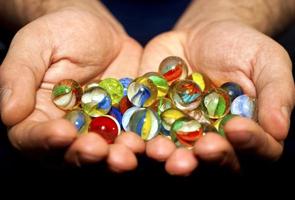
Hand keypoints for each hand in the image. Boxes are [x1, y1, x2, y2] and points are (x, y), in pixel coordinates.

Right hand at [0, 6, 144, 171]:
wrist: (99, 31)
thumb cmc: (60, 33)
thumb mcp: (35, 45)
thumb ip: (18, 76)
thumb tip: (8, 113)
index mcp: (37, 116)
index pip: (32, 138)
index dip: (44, 140)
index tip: (61, 132)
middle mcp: (68, 130)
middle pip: (71, 154)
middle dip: (84, 155)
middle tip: (97, 150)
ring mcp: (99, 130)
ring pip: (105, 153)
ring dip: (115, 158)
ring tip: (127, 153)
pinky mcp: (125, 123)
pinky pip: (133, 137)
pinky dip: (142, 143)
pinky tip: (150, 143)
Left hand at [140, 20, 294, 174]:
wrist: (201, 35)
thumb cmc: (241, 48)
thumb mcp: (266, 62)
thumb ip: (276, 94)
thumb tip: (279, 130)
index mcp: (248, 133)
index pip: (257, 151)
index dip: (250, 145)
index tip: (238, 128)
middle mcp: (216, 140)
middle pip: (216, 163)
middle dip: (209, 160)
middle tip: (202, 150)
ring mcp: (185, 135)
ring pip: (180, 156)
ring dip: (171, 158)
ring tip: (164, 151)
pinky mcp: (156, 123)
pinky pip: (149, 136)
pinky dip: (142, 140)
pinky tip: (137, 138)